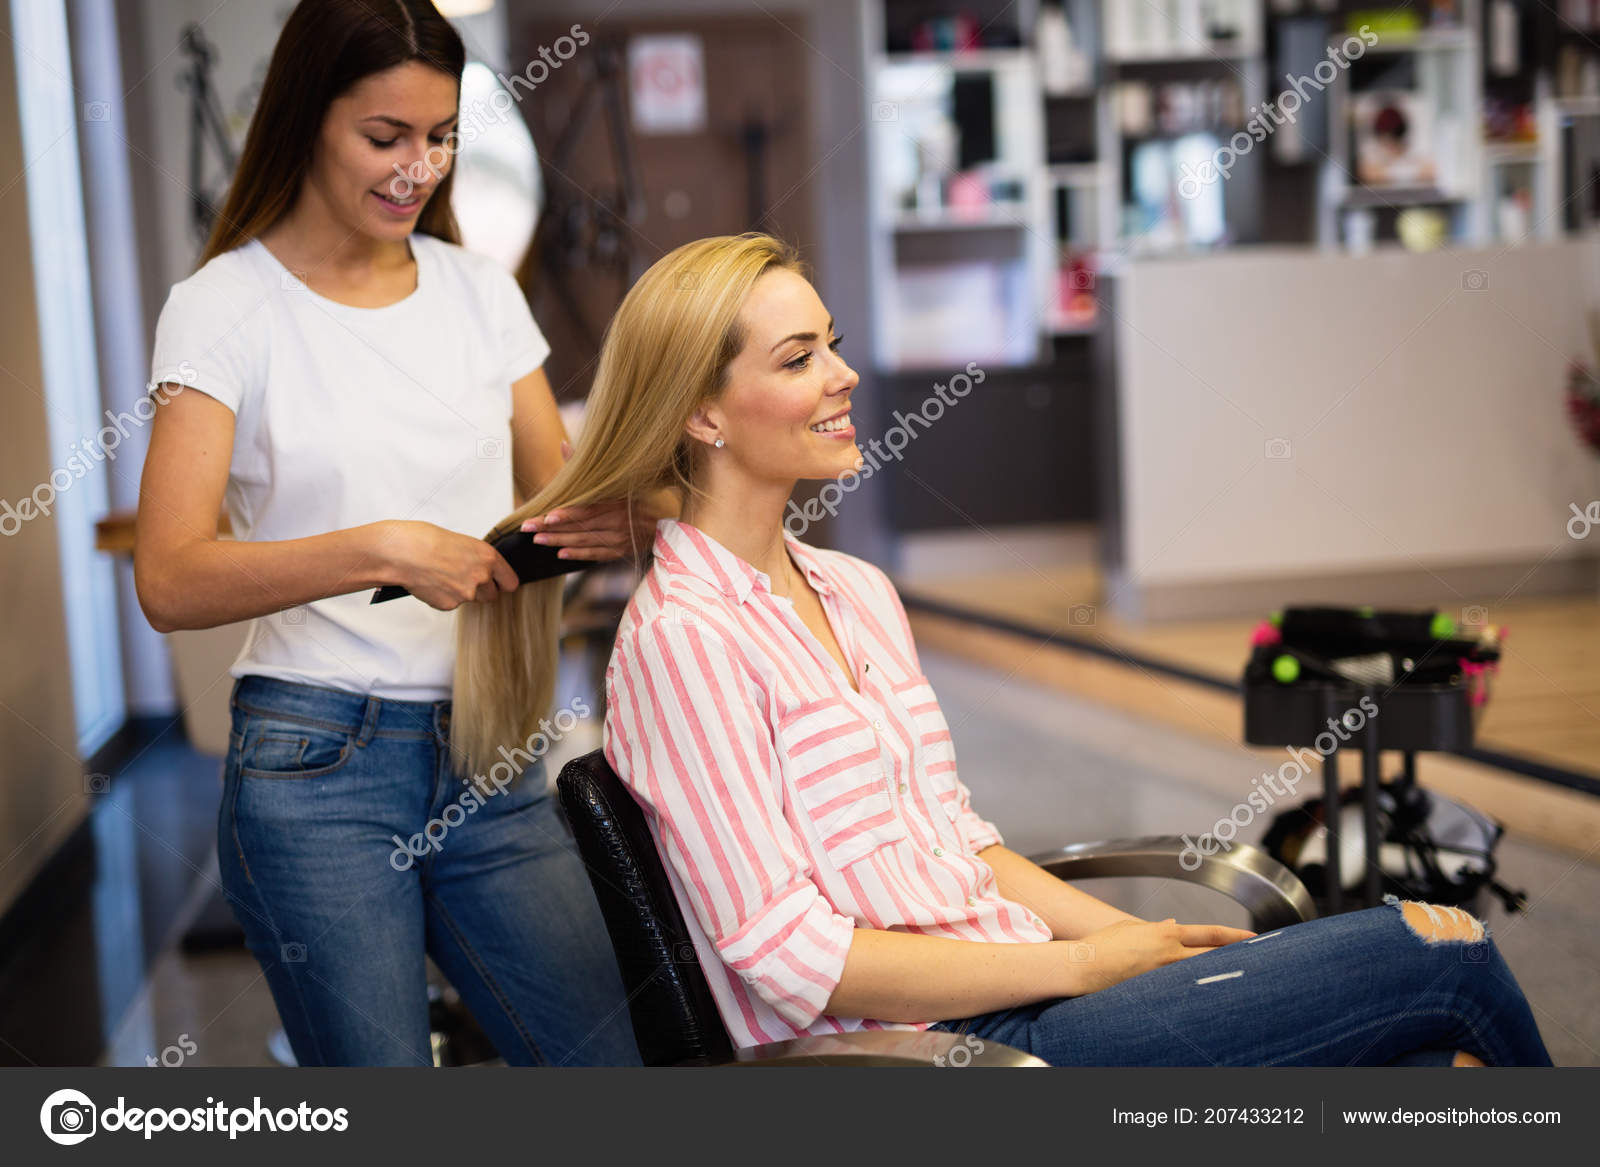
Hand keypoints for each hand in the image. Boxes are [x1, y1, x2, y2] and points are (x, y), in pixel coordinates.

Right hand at [381, 520, 517, 609]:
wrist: (402, 552)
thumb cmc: (425, 540)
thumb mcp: (461, 542)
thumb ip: (476, 558)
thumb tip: (480, 568)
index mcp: (488, 557)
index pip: (511, 582)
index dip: (503, 583)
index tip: (498, 583)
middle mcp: (482, 577)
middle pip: (492, 595)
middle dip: (480, 590)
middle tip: (461, 577)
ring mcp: (466, 593)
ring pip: (471, 600)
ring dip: (462, 593)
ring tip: (443, 576)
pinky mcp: (449, 605)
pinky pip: (452, 604)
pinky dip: (444, 597)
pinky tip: (432, 582)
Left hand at [519, 441, 660, 562]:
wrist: (661, 523)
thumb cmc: (634, 497)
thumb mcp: (615, 480)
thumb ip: (586, 464)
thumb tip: (564, 445)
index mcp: (615, 502)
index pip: (586, 510)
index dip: (566, 514)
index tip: (546, 516)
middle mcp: (617, 522)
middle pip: (580, 527)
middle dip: (552, 528)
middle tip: (529, 528)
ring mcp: (618, 539)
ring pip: (584, 542)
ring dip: (559, 541)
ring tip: (538, 540)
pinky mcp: (619, 552)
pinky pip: (595, 555)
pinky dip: (578, 555)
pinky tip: (560, 554)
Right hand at [1059, 917, 1256, 996]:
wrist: (1084, 966)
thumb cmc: (1102, 946)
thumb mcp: (1129, 929)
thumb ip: (1154, 927)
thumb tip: (1173, 924)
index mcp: (1165, 933)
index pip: (1210, 933)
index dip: (1235, 936)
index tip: (1253, 937)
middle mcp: (1170, 953)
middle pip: (1214, 955)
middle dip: (1237, 956)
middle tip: (1259, 958)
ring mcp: (1165, 975)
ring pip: (1204, 974)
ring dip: (1221, 975)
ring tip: (1242, 979)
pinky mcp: (1157, 992)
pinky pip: (1184, 991)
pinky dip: (1198, 992)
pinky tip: (1210, 997)